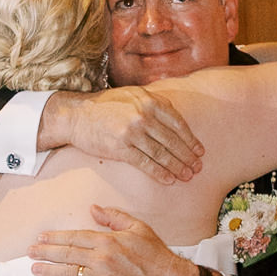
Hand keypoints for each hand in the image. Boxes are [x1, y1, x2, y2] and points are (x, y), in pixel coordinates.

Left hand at [30, 207, 199, 275]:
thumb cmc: (156, 256)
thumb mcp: (138, 228)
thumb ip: (114, 217)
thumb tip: (94, 209)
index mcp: (108, 240)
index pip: (74, 237)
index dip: (55, 238)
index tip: (42, 237)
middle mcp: (101, 258)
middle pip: (66, 254)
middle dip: (46, 253)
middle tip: (31, 252)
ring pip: (68, 273)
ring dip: (48, 270)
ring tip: (35, 268)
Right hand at [38, 89, 203, 183]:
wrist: (76, 115)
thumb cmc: (105, 106)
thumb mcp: (132, 95)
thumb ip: (153, 103)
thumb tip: (174, 116)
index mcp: (149, 101)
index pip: (177, 123)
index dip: (191, 139)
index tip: (199, 151)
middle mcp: (143, 115)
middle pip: (172, 140)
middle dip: (187, 156)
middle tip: (197, 168)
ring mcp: (132, 132)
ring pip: (161, 153)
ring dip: (177, 167)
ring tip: (187, 176)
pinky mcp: (120, 147)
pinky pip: (145, 163)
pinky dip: (159, 173)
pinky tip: (169, 180)